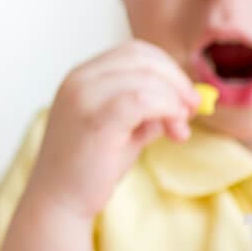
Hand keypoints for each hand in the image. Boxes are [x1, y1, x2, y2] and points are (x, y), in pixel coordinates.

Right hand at [26, 39, 198, 221]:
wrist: (59, 199)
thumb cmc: (89, 165)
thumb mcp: (123, 127)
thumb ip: (148, 108)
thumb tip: (185, 98)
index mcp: (82, 75)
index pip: (135, 52)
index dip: (168, 69)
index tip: (185, 98)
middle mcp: (79, 79)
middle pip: (143, 57)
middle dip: (177, 81)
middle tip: (192, 111)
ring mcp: (83, 97)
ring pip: (147, 76)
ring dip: (175, 100)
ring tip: (179, 130)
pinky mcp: (95, 119)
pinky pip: (143, 99)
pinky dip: (167, 109)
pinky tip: (172, 130)